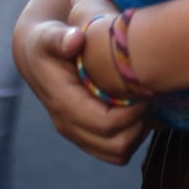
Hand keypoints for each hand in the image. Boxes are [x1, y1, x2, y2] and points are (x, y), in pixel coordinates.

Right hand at [12, 0, 150, 165]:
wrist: (36, 57)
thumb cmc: (47, 42)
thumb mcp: (49, 36)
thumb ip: (60, 38)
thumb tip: (75, 41)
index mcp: (64, 105)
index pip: (107, 124)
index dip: (134, 112)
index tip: (148, 90)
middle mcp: (69, 126)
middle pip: (118, 146)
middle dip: (141, 124)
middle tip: (152, 97)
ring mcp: (78, 134)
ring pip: (119, 153)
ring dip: (139, 133)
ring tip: (147, 104)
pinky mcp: (86, 136)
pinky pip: (115, 151)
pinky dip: (132, 136)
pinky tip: (138, 111)